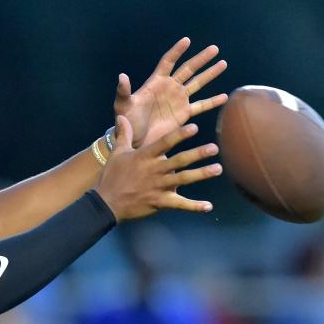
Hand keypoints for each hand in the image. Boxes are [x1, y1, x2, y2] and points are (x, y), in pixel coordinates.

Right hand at [96, 115, 221, 220]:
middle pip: (179, 160)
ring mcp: (158, 186)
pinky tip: (208, 206)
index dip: (180, 135)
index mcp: (144, 156)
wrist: (106, 202)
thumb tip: (123, 117)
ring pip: (183, 179)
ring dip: (201, 174)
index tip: (195, 128)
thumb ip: (124, 134)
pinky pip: (180, 204)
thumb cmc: (112, 176)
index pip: (165, 143)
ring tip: (218, 169)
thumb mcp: (117, 153)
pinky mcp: (160, 202)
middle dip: (197, 154)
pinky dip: (195, 206)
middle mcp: (154, 170)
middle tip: (214, 148)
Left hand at [114, 37, 227, 146]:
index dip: (177, 51)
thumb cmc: (127, 121)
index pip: (168, 62)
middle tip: (215, 49)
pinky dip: (213, 102)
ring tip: (223, 63)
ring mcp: (178, 100)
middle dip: (201, 59)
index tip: (187, 40)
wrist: (135, 139)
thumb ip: (124, 91)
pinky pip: (201, 105)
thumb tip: (122, 76)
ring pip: (197, 83)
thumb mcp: (123, 105)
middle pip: (188, 69)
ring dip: (210, 74)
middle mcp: (169, 88)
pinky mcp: (184, 114)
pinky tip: (225, 97)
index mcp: (155, 82)